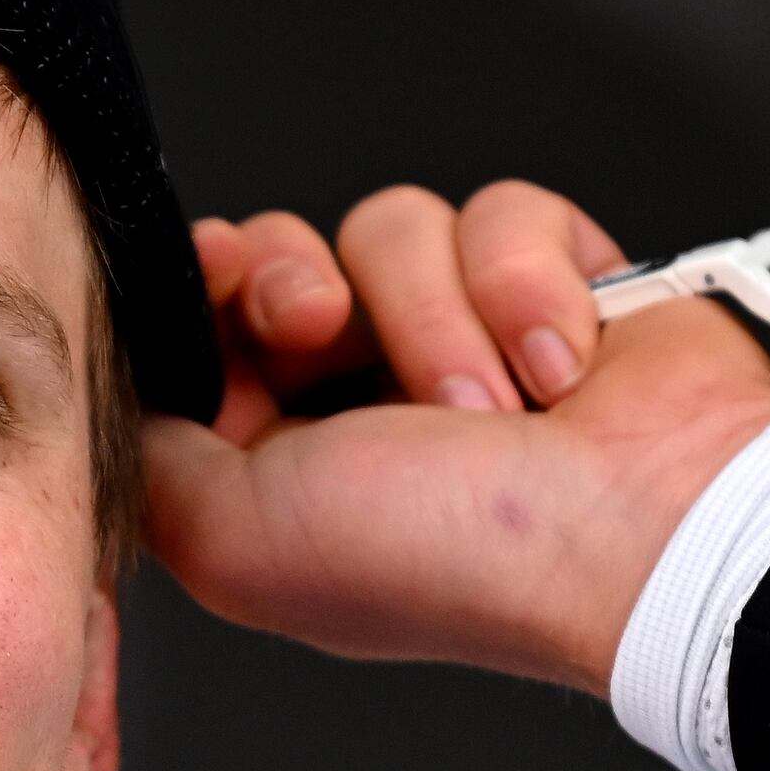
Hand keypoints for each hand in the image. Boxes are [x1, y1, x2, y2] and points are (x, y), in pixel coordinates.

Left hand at [144, 182, 769, 694]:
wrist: (641, 533)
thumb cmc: (452, 559)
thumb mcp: (238, 539)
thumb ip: (152, 461)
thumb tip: (128, 403)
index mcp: (286, 460)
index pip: (209, 326)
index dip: (206, 289)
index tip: (219, 286)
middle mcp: (368, 393)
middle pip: (285, 253)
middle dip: (298, 278)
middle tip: (326, 328)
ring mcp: (469, 333)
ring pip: (394, 225)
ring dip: (433, 314)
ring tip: (490, 405)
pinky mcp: (561, 280)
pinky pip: (503, 211)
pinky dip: (531, 286)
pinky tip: (562, 367)